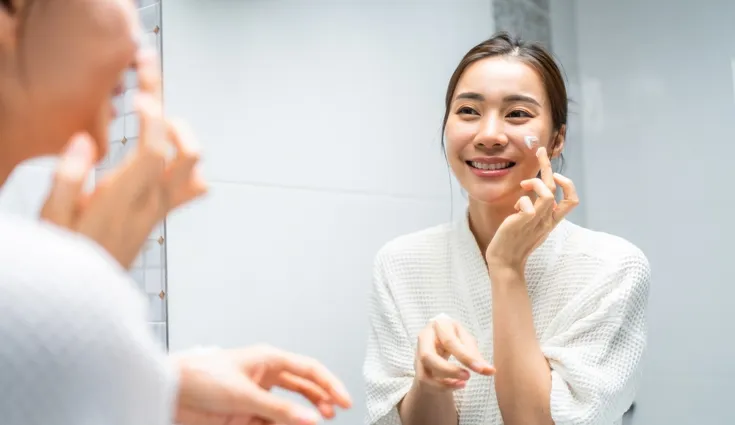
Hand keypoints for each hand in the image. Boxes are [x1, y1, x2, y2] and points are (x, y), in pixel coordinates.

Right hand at [40, 50, 205, 267]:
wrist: (82, 293)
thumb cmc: (63, 251)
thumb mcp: (51, 216)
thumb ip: (67, 177)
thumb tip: (84, 141)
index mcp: (122, 199)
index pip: (155, 151)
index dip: (153, 120)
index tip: (139, 99)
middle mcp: (151, 203)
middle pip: (186, 154)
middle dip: (173, 118)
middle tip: (152, 99)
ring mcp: (161, 209)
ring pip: (196, 170)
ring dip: (184, 141)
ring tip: (157, 127)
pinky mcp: (163, 214)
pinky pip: (194, 189)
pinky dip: (188, 166)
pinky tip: (163, 156)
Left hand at [173, 345, 351, 424]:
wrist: (167, 392)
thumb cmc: (199, 377)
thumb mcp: (244, 394)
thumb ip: (278, 410)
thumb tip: (309, 420)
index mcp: (268, 358)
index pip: (308, 369)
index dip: (329, 384)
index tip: (345, 401)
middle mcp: (264, 375)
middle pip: (302, 387)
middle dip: (320, 399)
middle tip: (335, 413)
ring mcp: (255, 395)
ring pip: (288, 406)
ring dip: (301, 416)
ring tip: (316, 423)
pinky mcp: (243, 414)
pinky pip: (270, 421)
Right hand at [414, 314, 494, 391]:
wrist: (437, 340)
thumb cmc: (454, 338)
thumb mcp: (465, 340)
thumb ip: (475, 355)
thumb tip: (490, 371)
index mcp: (439, 325)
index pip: (450, 342)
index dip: (466, 357)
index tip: (482, 369)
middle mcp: (424, 338)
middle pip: (429, 357)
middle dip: (449, 370)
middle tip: (468, 376)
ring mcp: (418, 354)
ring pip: (423, 372)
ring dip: (444, 382)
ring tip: (463, 383)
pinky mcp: (418, 368)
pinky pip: (426, 382)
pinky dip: (442, 387)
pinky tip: (456, 385)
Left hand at [485, 147, 578, 271]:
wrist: (505, 261)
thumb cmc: (514, 241)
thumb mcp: (529, 222)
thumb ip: (534, 208)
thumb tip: (530, 188)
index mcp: (551, 219)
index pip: (572, 200)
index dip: (567, 184)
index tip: (553, 173)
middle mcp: (547, 219)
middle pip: (556, 187)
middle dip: (547, 165)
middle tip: (539, 151)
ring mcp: (537, 221)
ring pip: (547, 193)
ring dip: (534, 183)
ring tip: (523, 186)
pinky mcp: (524, 222)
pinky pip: (529, 204)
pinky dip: (522, 199)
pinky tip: (514, 208)